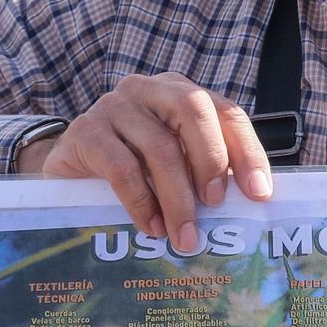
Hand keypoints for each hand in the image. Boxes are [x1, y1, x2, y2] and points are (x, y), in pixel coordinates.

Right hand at [25, 73, 271, 248]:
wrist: (66, 169)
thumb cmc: (130, 168)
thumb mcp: (172, 165)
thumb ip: (203, 174)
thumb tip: (248, 208)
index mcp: (180, 93)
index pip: (226, 112)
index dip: (247, 151)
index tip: (260, 194)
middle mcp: (150, 90)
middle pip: (193, 110)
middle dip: (211, 161)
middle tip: (215, 205)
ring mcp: (115, 106)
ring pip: (159, 146)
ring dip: (177, 198)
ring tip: (184, 236)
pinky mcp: (85, 131)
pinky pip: (121, 167)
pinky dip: (142, 202)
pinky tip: (151, 227)